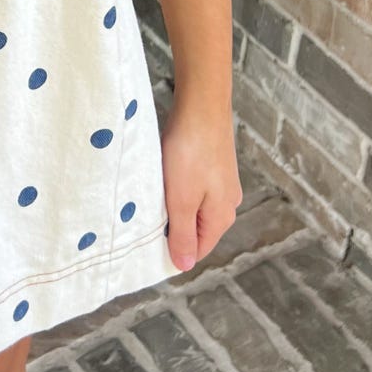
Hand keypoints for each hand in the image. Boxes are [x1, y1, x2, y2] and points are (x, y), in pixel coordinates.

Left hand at [160, 90, 241, 272]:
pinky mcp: (212, 164)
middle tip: (144, 218)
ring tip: (152, 195)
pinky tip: (163, 176)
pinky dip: (176, 187)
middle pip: (195, 229)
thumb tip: (186, 265)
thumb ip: (182, 234)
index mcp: (222, 217)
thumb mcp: (181, 200)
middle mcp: (227, 202)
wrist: (201, 105)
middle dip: (171, 227)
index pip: (198, 250)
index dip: (173, 251)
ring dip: (172, 205)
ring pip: (192, 207)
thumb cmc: (190, 152)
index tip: (145, 246)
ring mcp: (221, 182)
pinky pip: (192, 187)